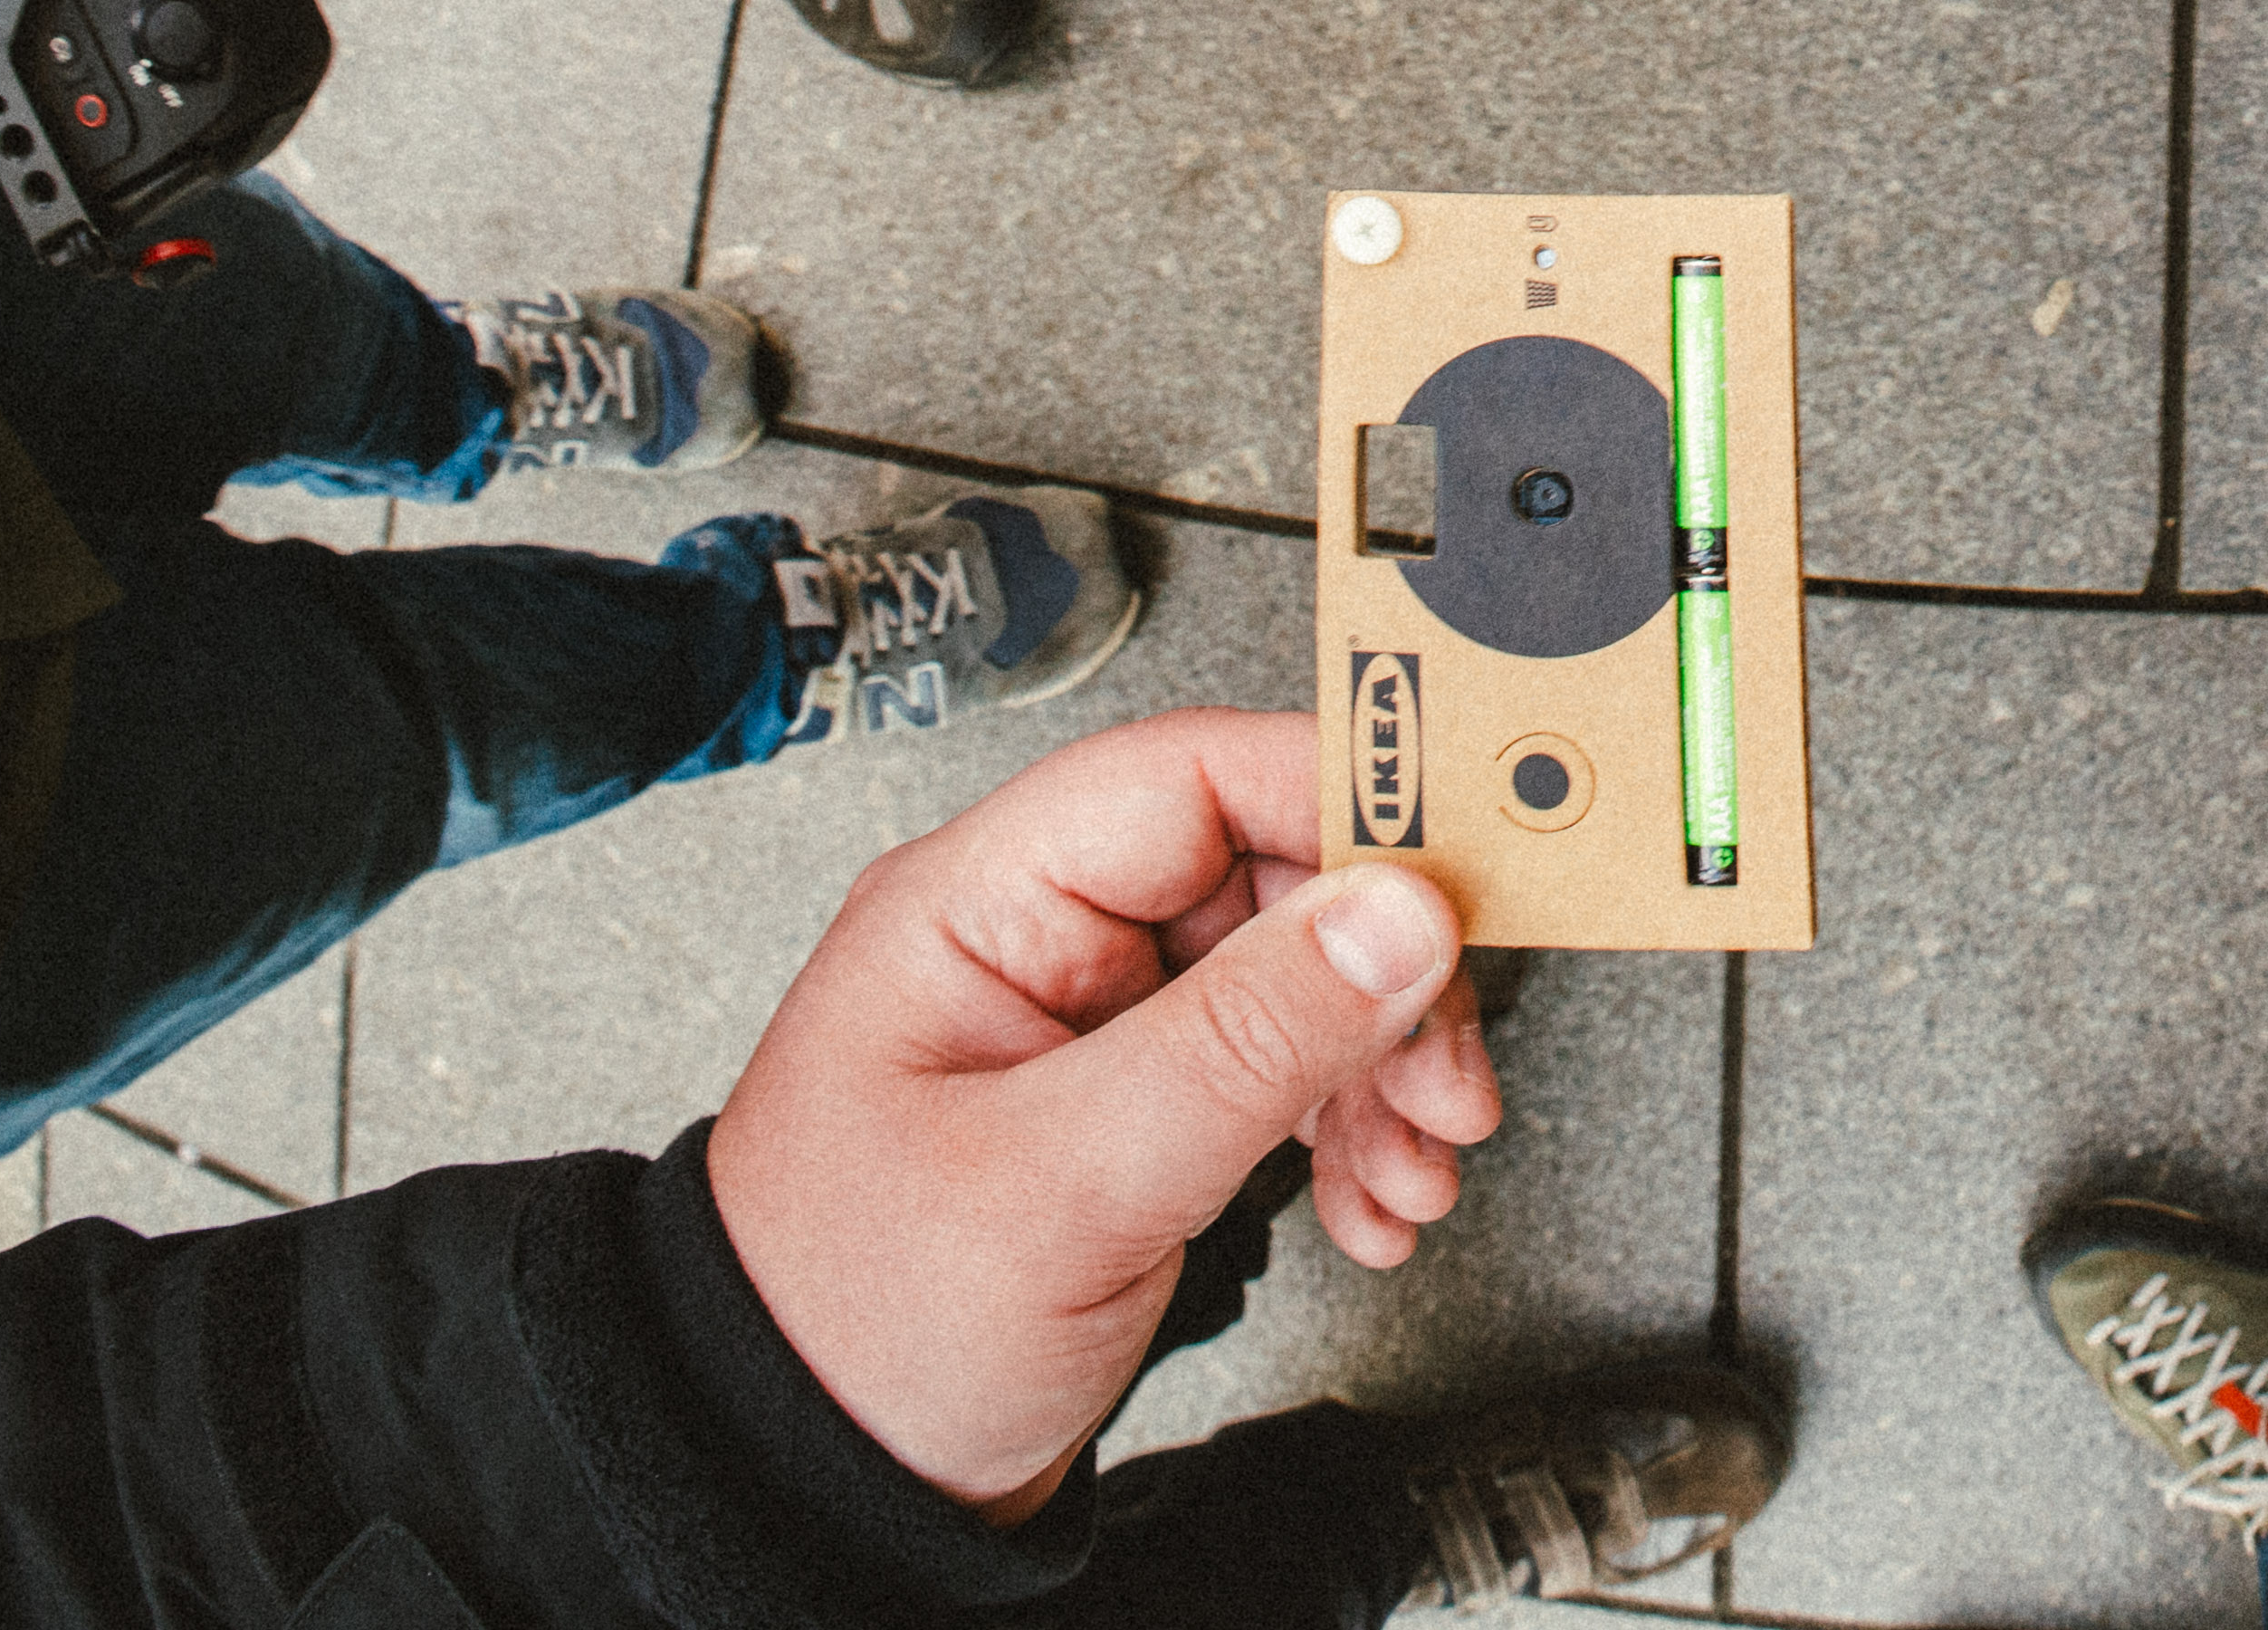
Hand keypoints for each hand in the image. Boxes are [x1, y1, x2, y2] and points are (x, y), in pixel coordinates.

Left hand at [703, 709, 1506, 1518]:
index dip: (1341, 805)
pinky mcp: (1133, 1113)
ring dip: (1380, 1071)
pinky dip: (1346, 1135)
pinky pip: (1279, 1076)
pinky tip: (1370, 1201)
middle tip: (1443, 1068)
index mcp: (983, 905)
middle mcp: (1043, 945)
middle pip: (1269, 880)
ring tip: (1415, 1159)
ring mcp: (1092, 1032)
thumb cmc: (854, 1328)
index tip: (1459, 870)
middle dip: (1383, 978)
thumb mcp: (1064, 1182)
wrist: (808, 1487)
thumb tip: (1396, 912)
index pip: (1194, 779)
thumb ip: (1241, 1041)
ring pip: (1294, 983)